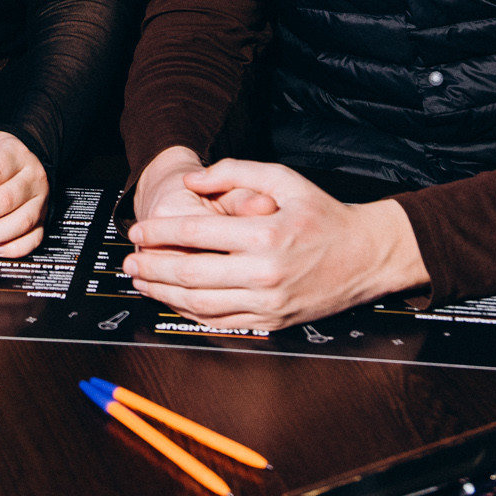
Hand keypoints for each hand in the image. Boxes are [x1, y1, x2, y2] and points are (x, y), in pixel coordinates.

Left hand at [123, 159, 428, 330]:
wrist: (366, 256)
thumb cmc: (324, 215)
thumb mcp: (284, 179)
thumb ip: (235, 173)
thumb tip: (192, 182)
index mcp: (266, 235)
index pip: (197, 235)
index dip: (161, 233)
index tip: (139, 231)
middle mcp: (265, 273)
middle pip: (192, 274)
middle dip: (153, 267)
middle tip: (130, 260)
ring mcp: (268, 303)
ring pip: (201, 304)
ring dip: (164, 293)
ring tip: (143, 280)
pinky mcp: (272, 321)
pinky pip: (221, 322)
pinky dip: (190, 313)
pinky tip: (173, 300)